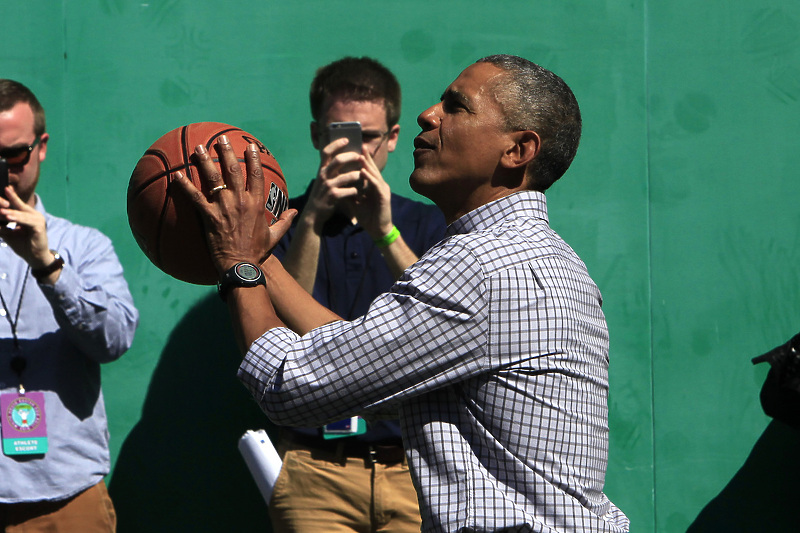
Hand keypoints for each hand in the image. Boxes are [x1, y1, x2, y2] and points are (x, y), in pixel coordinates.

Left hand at [0, 186, 54, 268]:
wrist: (35, 258)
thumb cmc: (24, 246)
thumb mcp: (9, 234)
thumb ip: (2, 226)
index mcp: (29, 216)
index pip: (18, 204)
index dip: (12, 196)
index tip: (5, 188)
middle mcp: (35, 215)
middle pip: (20, 206)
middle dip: (8, 201)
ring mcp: (38, 220)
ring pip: (22, 214)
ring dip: (10, 213)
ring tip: (1, 212)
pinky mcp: (39, 227)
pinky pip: (26, 221)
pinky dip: (17, 219)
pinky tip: (8, 218)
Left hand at [172, 136, 296, 273]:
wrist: (241, 266)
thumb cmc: (257, 252)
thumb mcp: (274, 236)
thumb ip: (284, 221)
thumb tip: (293, 211)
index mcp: (256, 204)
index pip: (255, 175)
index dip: (253, 159)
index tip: (250, 146)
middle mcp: (240, 201)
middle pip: (233, 170)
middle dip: (227, 152)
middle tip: (221, 139)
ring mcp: (224, 207)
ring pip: (213, 178)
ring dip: (205, 161)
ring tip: (199, 147)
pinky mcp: (209, 217)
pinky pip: (195, 198)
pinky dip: (185, 186)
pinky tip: (177, 176)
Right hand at [302, 137, 361, 231]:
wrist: (314, 213)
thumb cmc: (322, 194)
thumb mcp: (324, 180)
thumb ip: (331, 170)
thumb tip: (345, 158)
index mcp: (322, 169)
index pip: (327, 152)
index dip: (336, 144)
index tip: (347, 139)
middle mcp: (323, 175)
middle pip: (338, 160)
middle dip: (351, 156)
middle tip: (360, 157)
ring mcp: (328, 186)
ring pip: (346, 176)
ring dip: (357, 175)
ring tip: (364, 175)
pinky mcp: (333, 197)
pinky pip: (348, 191)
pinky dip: (355, 191)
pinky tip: (358, 192)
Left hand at [352, 147, 392, 239]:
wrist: (377, 230)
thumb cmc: (368, 217)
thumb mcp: (356, 202)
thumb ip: (350, 192)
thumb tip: (339, 185)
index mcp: (373, 186)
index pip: (368, 170)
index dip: (362, 161)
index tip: (354, 150)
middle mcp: (380, 185)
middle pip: (372, 169)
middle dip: (366, 157)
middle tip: (360, 145)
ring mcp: (383, 190)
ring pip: (375, 174)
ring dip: (368, 165)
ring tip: (361, 155)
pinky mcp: (384, 197)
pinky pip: (376, 185)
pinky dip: (370, 178)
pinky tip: (364, 172)